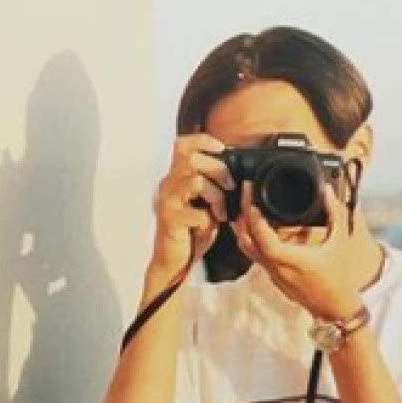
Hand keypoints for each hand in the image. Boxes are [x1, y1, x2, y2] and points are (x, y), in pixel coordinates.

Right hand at [150, 133, 235, 274]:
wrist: (174, 261)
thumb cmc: (191, 231)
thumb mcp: (204, 203)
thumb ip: (212, 184)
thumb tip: (234, 171)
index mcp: (175, 178)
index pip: (182, 145)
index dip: (202, 140)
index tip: (222, 148)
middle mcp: (167, 186)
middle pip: (192, 159)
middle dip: (218, 170)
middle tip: (229, 187)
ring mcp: (167, 202)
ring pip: (195, 181)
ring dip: (216, 195)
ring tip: (220, 211)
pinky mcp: (170, 221)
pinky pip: (197, 213)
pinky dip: (208, 221)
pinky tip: (208, 228)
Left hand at [233, 182, 362, 320]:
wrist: (336, 309)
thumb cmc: (339, 277)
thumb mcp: (341, 241)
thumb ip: (335, 213)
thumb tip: (328, 191)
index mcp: (290, 259)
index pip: (262, 236)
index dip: (253, 215)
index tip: (250, 195)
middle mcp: (276, 268)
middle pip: (246, 241)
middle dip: (242, 216)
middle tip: (244, 195)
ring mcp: (273, 275)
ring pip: (248, 250)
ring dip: (244, 228)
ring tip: (246, 207)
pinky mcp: (274, 278)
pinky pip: (256, 256)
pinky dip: (252, 240)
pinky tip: (259, 228)